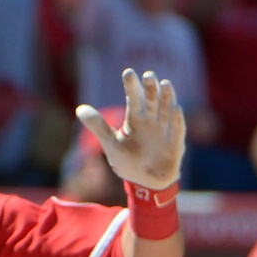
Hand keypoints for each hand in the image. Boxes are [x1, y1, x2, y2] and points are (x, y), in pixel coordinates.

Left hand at [76, 68, 185, 190]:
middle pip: (152, 101)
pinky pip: (177, 131)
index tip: (128, 72)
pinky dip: (177, 121)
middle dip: (151, 88)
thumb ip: (98, 126)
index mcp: (135, 120)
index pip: (133, 99)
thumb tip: (79, 109)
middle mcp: (151, 122)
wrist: (145, 184)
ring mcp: (164, 132)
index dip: (131, 86)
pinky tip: (176, 109)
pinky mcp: (175, 144)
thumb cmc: (128, 162)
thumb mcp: (111, 144)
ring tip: (165, 84)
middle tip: (149, 75)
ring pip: (166, 110)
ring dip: (167, 97)